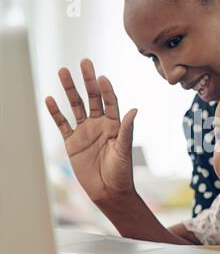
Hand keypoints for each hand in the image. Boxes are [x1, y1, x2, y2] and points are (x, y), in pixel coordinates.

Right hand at [46, 59, 137, 204]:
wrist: (108, 191)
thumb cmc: (121, 172)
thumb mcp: (124, 150)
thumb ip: (126, 130)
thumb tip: (135, 109)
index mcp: (115, 125)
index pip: (110, 102)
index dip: (106, 90)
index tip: (102, 77)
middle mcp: (100, 124)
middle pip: (92, 98)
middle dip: (88, 81)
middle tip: (84, 62)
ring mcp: (85, 132)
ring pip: (76, 106)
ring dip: (70, 90)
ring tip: (63, 72)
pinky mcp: (72, 142)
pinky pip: (63, 124)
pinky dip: (56, 112)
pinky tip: (50, 99)